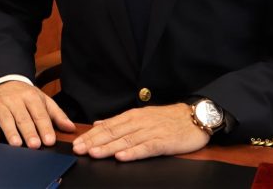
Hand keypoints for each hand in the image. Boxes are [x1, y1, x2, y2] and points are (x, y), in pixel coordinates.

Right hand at [0, 81, 74, 148]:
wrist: (3, 81)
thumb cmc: (25, 95)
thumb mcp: (42, 100)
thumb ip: (56, 115)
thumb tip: (70, 128)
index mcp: (31, 96)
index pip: (39, 113)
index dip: (45, 127)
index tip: (49, 140)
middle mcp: (14, 99)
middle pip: (23, 117)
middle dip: (29, 132)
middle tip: (35, 145)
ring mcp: (0, 104)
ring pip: (6, 118)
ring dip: (11, 132)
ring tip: (17, 144)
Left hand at [71, 103, 209, 160]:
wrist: (195, 116)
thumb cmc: (167, 118)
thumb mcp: (141, 116)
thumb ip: (119, 121)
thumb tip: (98, 124)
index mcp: (132, 116)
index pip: (107, 126)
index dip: (91, 135)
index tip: (77, 142)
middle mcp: (139, 122)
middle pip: (113, 132)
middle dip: (94, 142)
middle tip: (78, 149)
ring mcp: (151, 131)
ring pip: (126, 140)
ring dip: (108, 147)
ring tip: (94, 153)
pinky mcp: (164, 141)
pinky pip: (146, 147)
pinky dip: (133, 152)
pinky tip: (122, 156)